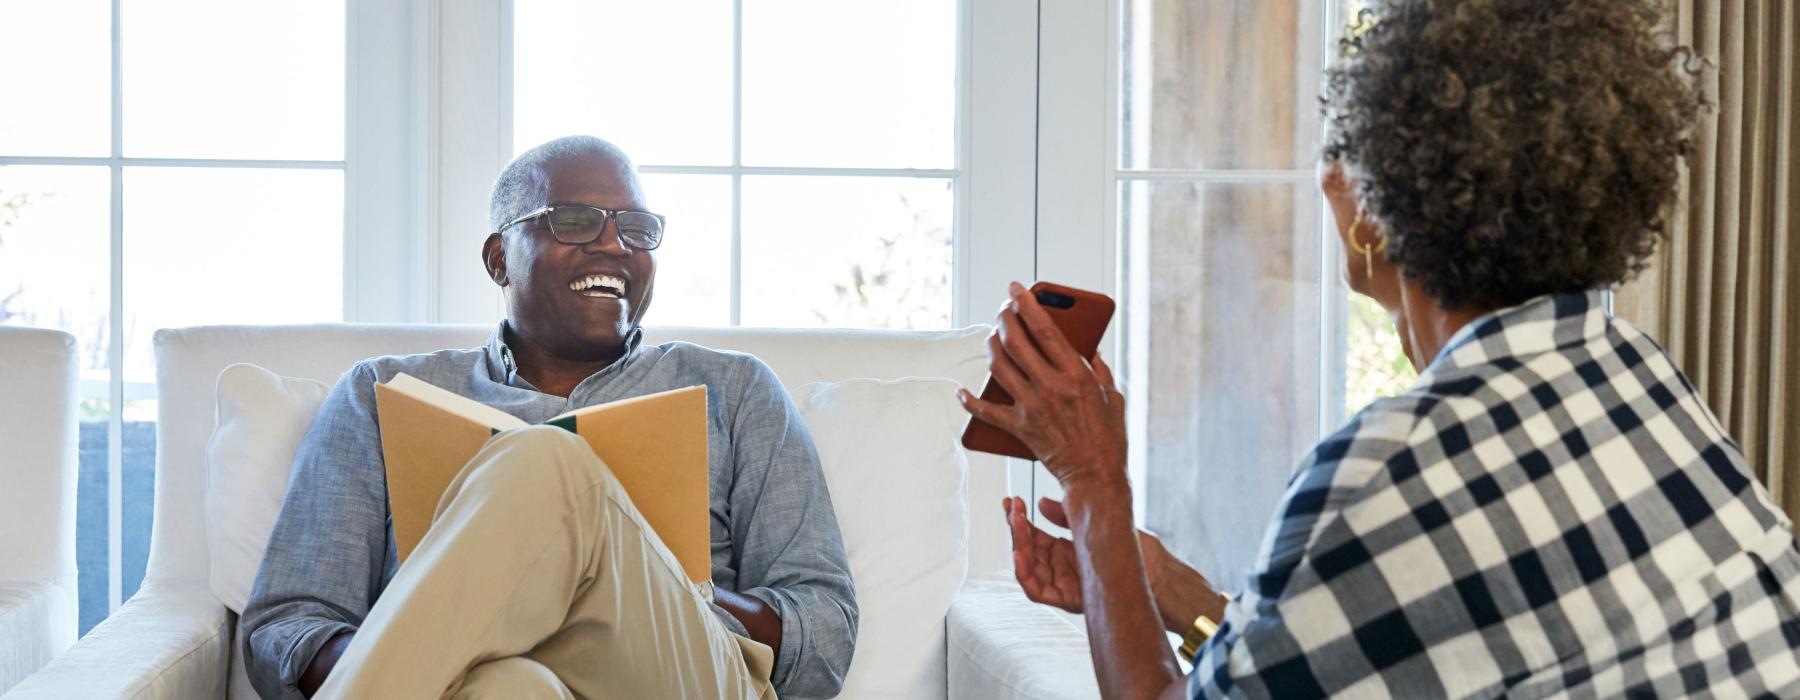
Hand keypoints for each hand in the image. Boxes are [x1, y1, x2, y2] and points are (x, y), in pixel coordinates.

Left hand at [959, 282, 1128, 491]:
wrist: (1095, 475)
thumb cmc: (1109, 436)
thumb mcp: (1112, 395)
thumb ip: (1099, 369)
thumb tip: (1090, 349)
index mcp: (1076, 374)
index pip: (1044, 329)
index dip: (1027, 304)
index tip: (1016, 289)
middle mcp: (1050, 387)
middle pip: (1016, 342)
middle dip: (1004, 319)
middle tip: (1003, 309)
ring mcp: (1032, 407)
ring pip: (998, 367)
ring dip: (991, 347)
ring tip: (993, 337)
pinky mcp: (1019, 428)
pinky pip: (985, 412)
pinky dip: (969, 401)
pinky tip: (961, 392)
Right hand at [1007, 496, 1179, 616]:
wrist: (1161, 577)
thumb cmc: (1140, 552)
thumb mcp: (1101, 523)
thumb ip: (1068, 516)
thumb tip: (1042, 503)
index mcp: (1068, 552)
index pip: (1035, 536)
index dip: (1020, 519)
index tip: (1012, 501)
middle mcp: (1063, 568)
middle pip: (1027, 550)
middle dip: (1015, 527)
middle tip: (1012, 506)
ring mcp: (1065, 584)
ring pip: (1027, 568)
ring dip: (1016, 545)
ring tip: (1016, 522)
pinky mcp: (1070, 600)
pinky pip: (1037, 591)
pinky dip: (1023, 574)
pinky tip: (1019, 552)